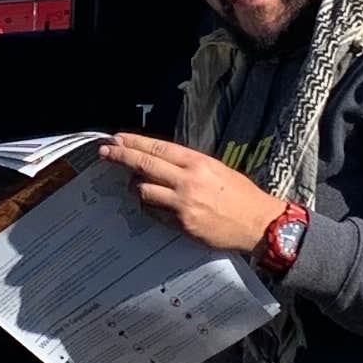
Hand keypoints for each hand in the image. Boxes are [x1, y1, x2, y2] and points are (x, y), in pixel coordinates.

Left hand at [102, 132, 285, 254]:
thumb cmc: (240, 195)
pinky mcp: (181, 224)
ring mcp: (182, 203)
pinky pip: (154, 213)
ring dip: (136, 187)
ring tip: (137, 186)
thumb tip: (159, 160)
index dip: (134, 142)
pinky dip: (149, 207)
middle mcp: (188, 180)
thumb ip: (187, 165)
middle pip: (144, 164)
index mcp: (197, 162)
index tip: (117, 138)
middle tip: (105, 152)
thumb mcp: (216, 169)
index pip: (158, 147)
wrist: (258, 223)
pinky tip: (152, 205)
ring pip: (143, 190)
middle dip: (120, 156)